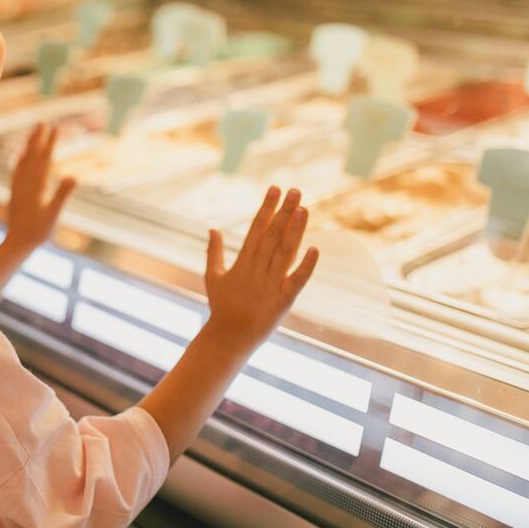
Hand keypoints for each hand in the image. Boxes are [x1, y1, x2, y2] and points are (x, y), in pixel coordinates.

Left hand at [6, 123, 76, 249]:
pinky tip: (20, 155)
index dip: (51, 142)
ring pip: (23, 161)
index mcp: (36, 185)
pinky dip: (19, 159)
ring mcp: (18, 187)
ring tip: (33, 132)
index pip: (45, 158)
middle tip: (43, 121)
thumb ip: (62, 195)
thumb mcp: (53, 214)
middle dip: (38, 138)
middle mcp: (25, 183)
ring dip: (28, 145)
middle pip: (32, 155)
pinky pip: (16, 170)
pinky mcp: (14, 193)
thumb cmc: (38, 231)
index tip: (56, 127)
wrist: (17, 243)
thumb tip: (74, 177)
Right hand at [204, 187, 318, 350]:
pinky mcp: (283, 301)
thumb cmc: (221, 306)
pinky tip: (315, 249)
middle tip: (296, 191)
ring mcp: (270, 285)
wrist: (229, 338)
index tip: (275, 189)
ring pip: (284, 252)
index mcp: (242, 262)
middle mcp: (256, 270)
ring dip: (295, 230)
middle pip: (272, 235)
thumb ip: (213, 251)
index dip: (266, 208)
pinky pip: (296, 281)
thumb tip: (212, 228)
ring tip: (304, 209)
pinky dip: (306, 266)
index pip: (256, 228)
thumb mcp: (212, 276)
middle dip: (284, 212)